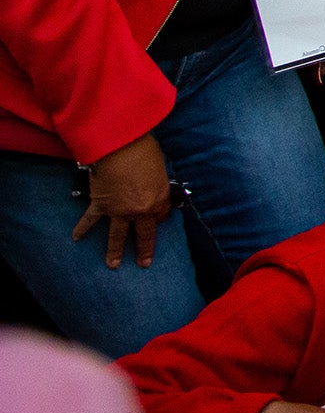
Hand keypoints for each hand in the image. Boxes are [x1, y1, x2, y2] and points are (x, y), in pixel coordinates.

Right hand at [72, 132, 170, 268]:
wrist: (120, 147)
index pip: (160, 217)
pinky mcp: (100, 205)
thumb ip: (157, 185)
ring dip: (113, 251)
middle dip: (144, 251)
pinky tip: (76, 237)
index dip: (159, 219)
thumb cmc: (144, 152)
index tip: (157, 221)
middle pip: (143, 235)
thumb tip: (152, 189)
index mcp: (158, 201)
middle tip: (144, 263)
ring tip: (112, 265)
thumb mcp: (161, 170)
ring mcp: (118, 211)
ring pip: (116, 236)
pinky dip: (81, 229)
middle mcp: (139, 211)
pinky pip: (89, 221)